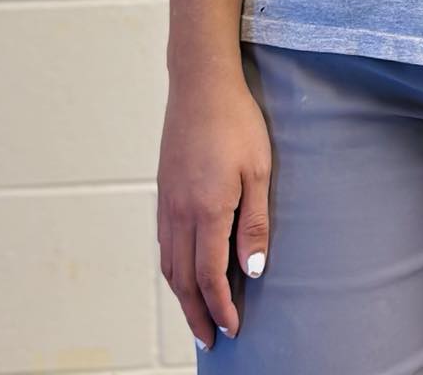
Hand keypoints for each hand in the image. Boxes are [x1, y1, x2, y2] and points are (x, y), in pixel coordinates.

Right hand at [157, 67, 271, 351]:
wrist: (201, 84)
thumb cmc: (237, 122)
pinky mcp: (163, 189)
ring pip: (168, 264)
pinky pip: (163, 242)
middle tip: (209, 339)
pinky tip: (182, 270)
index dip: (221, 307)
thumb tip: (253, 272)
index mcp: (207, 211)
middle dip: (196, 313)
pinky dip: (171, 267)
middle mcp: (180, 213)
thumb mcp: (259, 171)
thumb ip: (255, 224)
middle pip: (183, 280)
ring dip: (181, 295)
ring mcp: (167, 201)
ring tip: (196, 313)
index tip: (233, 329)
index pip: (209, 277)